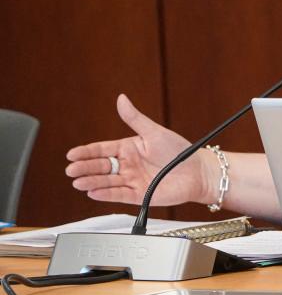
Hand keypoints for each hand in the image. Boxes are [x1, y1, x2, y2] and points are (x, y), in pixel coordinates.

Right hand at [65, 94, 210, 205]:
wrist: (198, 171)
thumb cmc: (180, 150)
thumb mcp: (155, 132)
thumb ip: (135, 118)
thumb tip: (121, 99)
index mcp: (129, 148)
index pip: (102, 150)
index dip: (87, 152)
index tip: (72, 153)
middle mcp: (128, 165)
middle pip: (101, 167)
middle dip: (85, 168)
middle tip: (71, 169)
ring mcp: (132, 180)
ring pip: (107, 182)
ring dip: (92, 182)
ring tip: (78, 182)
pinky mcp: (139, 195)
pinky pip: (119, 195)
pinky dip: (106, 194)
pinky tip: (93, 192)